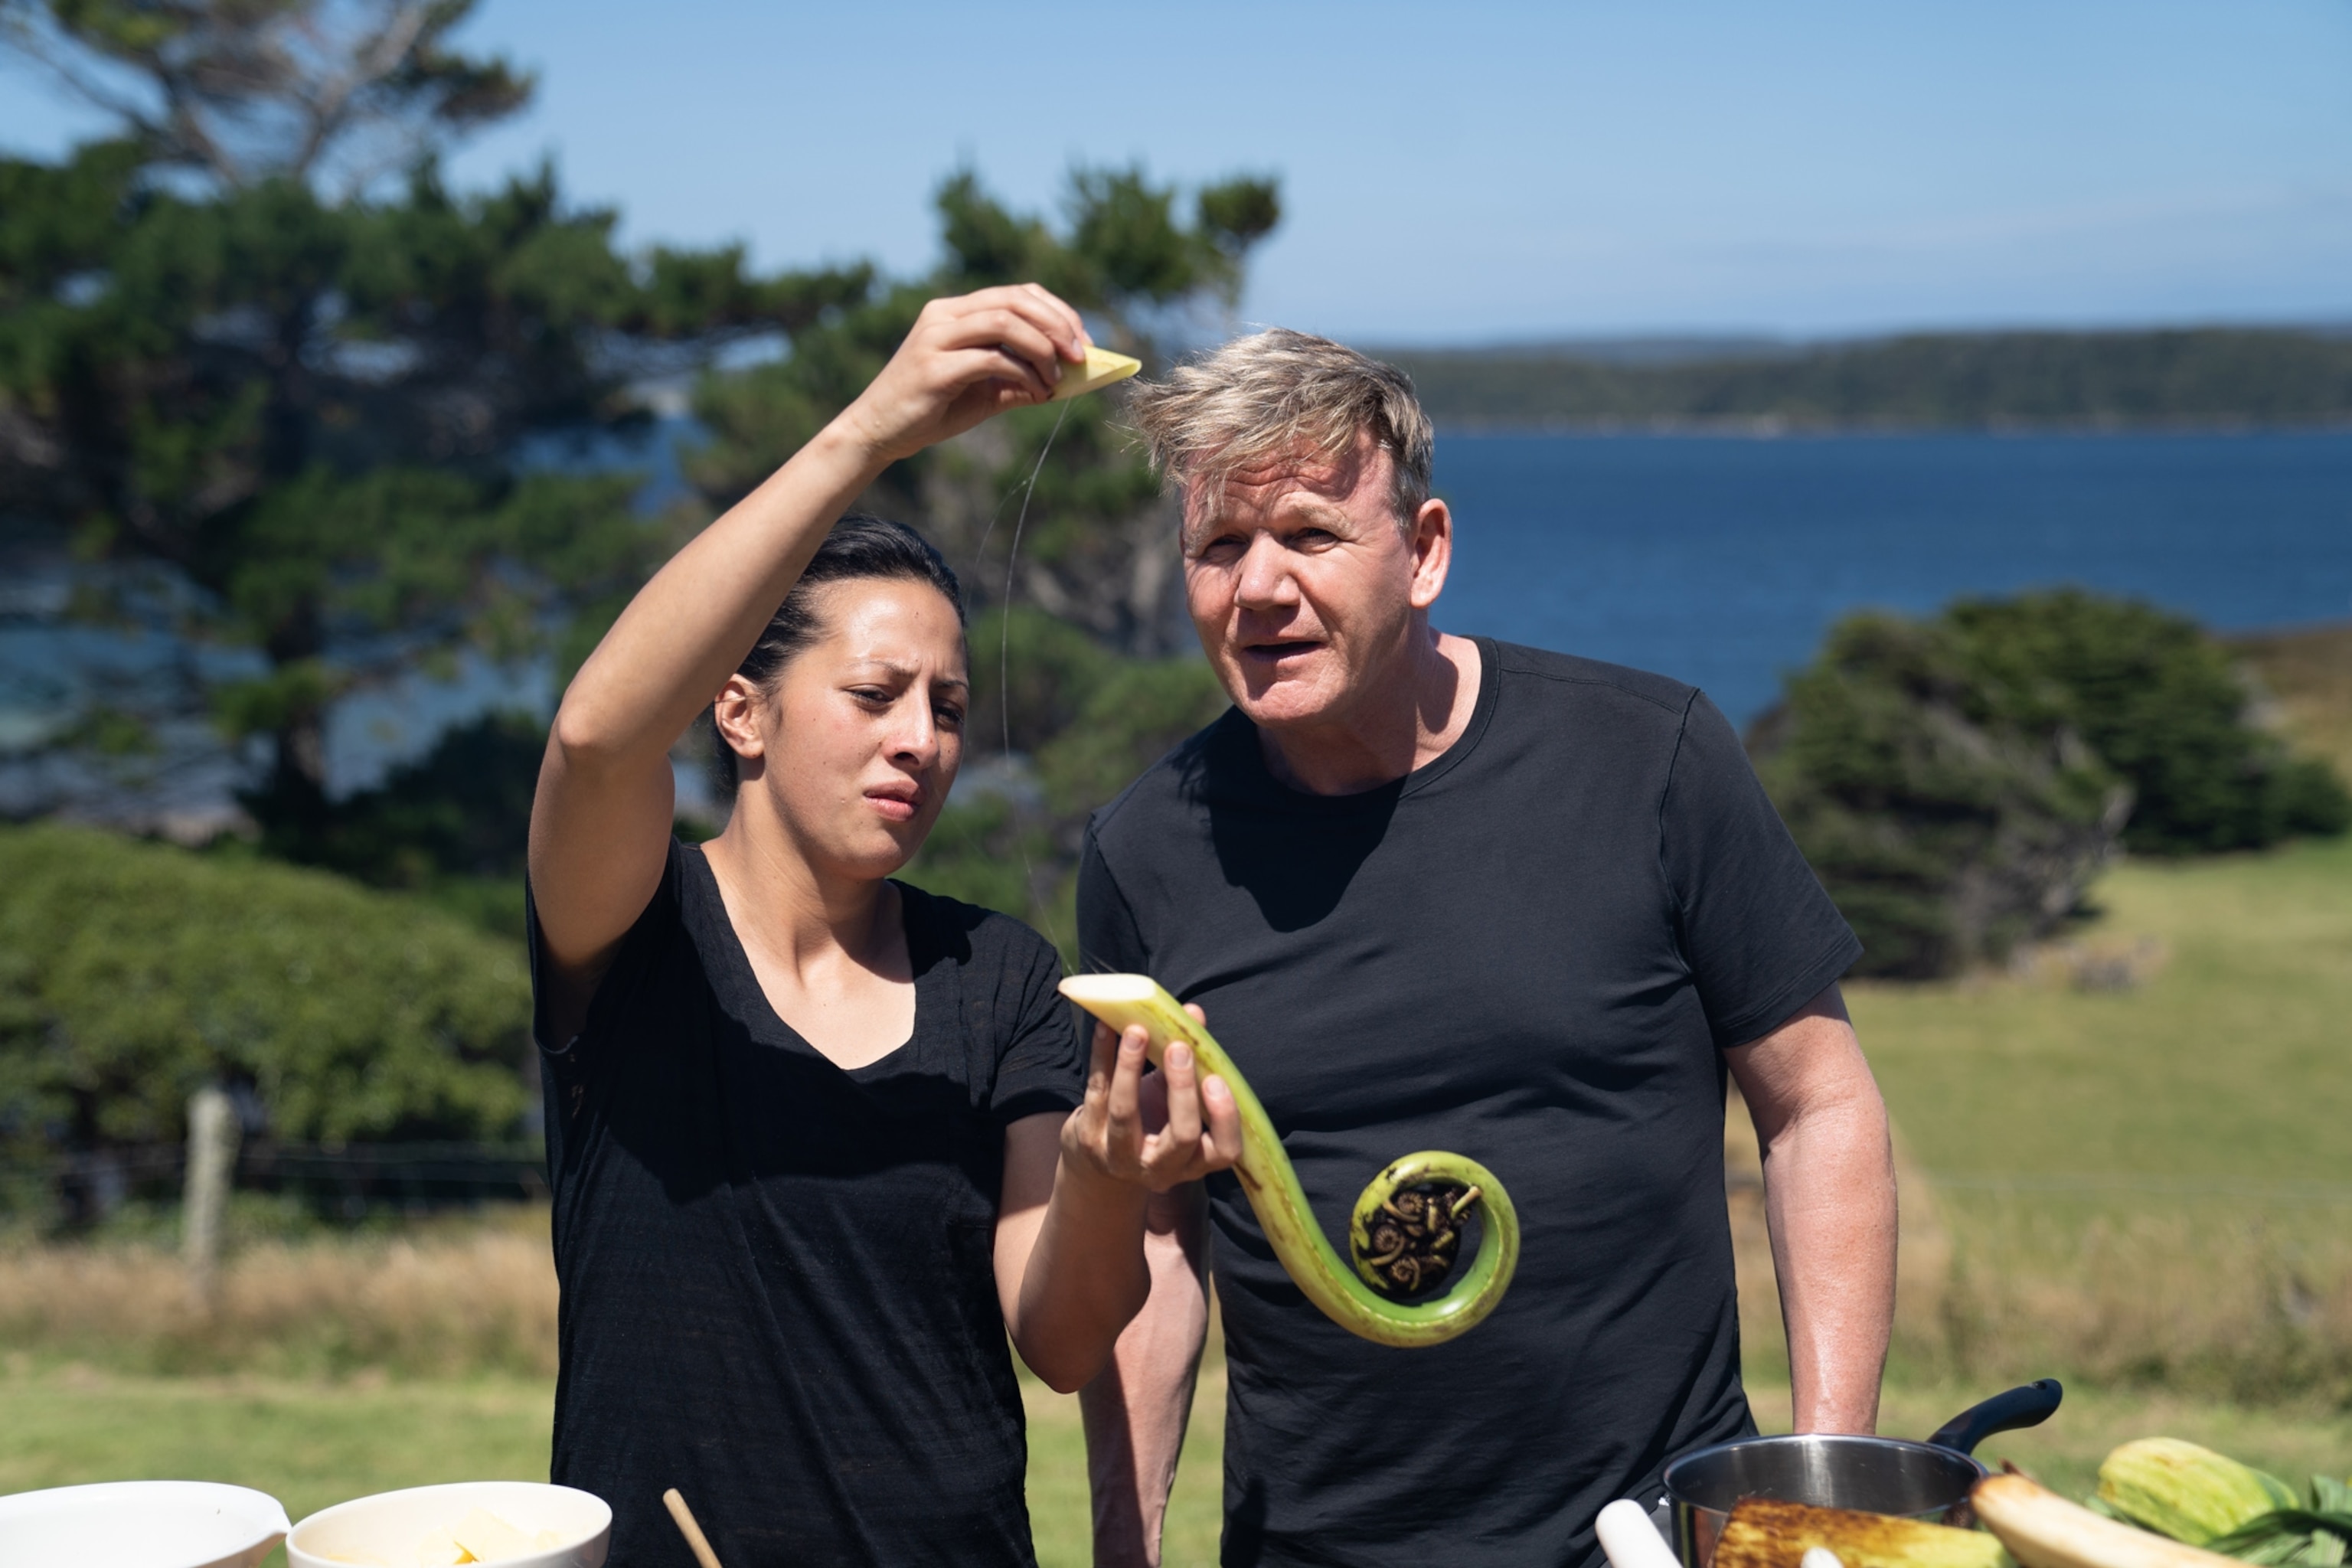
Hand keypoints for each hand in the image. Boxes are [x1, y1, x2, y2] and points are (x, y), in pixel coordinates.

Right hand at [835, 284, 1089, 463]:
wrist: (879, 432)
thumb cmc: (931, 410)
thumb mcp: (985, 391)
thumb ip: (1021, 379)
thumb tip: (1069, 379)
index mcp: (955, 311)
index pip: (1017, 294)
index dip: (1057, 312)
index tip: (1083, 342)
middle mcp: (944, 315)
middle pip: (1015, 300)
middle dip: (1057, 325)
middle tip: (1081, 357)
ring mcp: (936, 338)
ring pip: (1005, 322)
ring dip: (1043, 348)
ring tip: (1057, 378)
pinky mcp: (934, 368)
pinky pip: (991, 359)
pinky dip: (1024, 373)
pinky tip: (1038, 393)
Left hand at [1062, 1006, 1242, 1192]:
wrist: (1099, 1160)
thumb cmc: (1152, 1124)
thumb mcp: (1175, 1101)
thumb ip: (1189, 1061)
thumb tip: (1193, 1014)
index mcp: (1195, 1160)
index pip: (1224, 1151)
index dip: (1225, 1118)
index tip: (1216, 1079)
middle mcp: (1162, 1168)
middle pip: (1181, 1136)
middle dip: (1181, 1089)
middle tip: (1179, 1049)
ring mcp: (1121, 1157)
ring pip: (1126, 1114)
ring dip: (1131, 1067)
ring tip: (1137, 1031)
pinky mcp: (1089, 1140)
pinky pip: (1096, 1093)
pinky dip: (1101, 1056)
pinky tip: (1105, 1029)